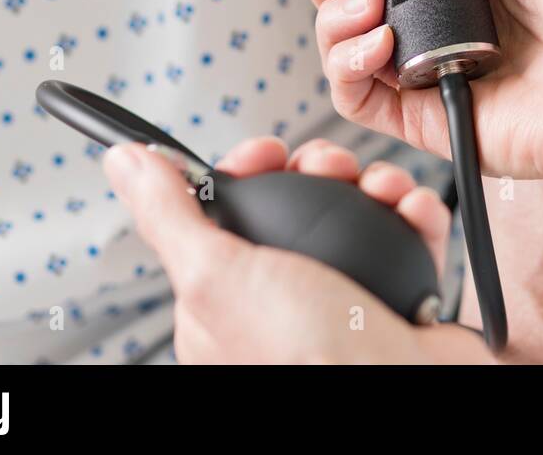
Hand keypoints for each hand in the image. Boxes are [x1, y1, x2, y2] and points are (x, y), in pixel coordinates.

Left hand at [103, 136, 490, 363]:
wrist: (404, 388)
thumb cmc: (307, 359)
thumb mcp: (217, 277)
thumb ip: (171, 217)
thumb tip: (126, 163)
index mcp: (229, 301)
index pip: (229, 213)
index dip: (250, 173)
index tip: (267, 154)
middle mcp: (288, 297)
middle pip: (299, 201)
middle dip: (319, 169)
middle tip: (329, 168)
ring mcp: (347, 294)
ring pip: (357, 211)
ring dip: (375, 184)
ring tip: (382, 189)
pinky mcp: (402, 293)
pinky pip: (410, 235)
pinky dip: (416, 214)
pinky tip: (413, 210)